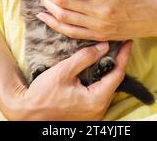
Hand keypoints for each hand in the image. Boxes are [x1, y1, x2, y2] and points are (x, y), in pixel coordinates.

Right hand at [1, 41, 131, 119]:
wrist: (27, 112)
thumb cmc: (43, 93)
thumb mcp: (64, 70)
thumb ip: (85, 57)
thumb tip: (104, 46)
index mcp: (96, 100)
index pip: (117, 74)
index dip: (124, 56)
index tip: (128, 42)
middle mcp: (98, 110)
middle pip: (114, 82)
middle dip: (117, 62)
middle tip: (120, 45)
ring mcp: (93, 114)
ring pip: (107, 88)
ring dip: (109, 71)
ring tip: (111, 53)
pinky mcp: (87, 114)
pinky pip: (99, 94)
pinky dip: (101, 80)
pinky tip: (99, 68)